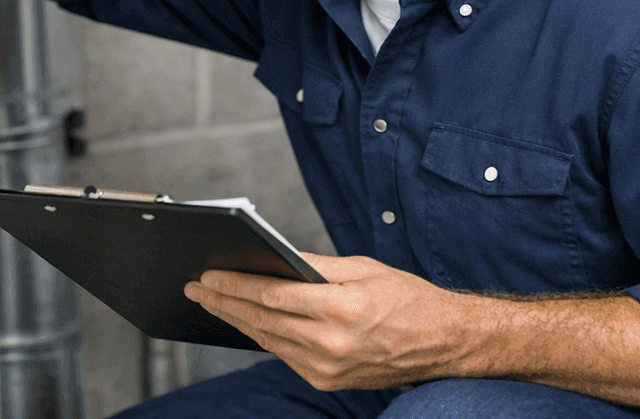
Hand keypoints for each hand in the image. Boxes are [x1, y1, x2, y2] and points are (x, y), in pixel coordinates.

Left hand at [184, 253, 468, 390]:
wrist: (442, 343)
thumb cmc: (406, 299)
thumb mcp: (363, 268)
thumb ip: (315, 266)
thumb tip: (273, 257)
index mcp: (344, 308)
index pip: (273, 295)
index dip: (235, 284)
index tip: (209, 274)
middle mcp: (333, 343)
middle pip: (262, 320)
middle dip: (223, 302)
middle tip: (196, 287)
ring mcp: (328, 368)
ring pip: (267, 340)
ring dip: (235, 320)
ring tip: (210, 302)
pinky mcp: (328, 381)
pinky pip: (284, 355)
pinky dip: (261, 336)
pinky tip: (244, 321)